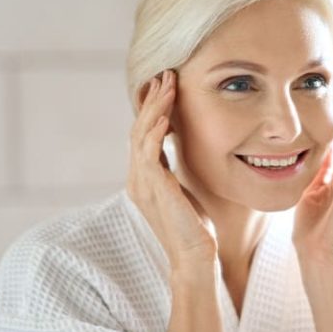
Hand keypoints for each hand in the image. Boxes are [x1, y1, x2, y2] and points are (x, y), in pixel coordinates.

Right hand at [126, 69, 217, 272]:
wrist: (194, 257)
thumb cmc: (195, 227)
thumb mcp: (183, 191)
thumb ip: (174, 172)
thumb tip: (179, 152)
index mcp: (143, 177)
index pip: (143, 134)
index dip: (152, 108)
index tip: (164, 85)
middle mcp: (137, 178)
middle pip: (138, 129)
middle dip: (152, 100)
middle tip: (164, 74)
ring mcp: (142, 184)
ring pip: (141, 135)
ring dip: (155, 108)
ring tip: (167, 84)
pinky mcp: (154, 190)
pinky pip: (149, 154)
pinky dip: (156, 132)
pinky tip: (166, 116)